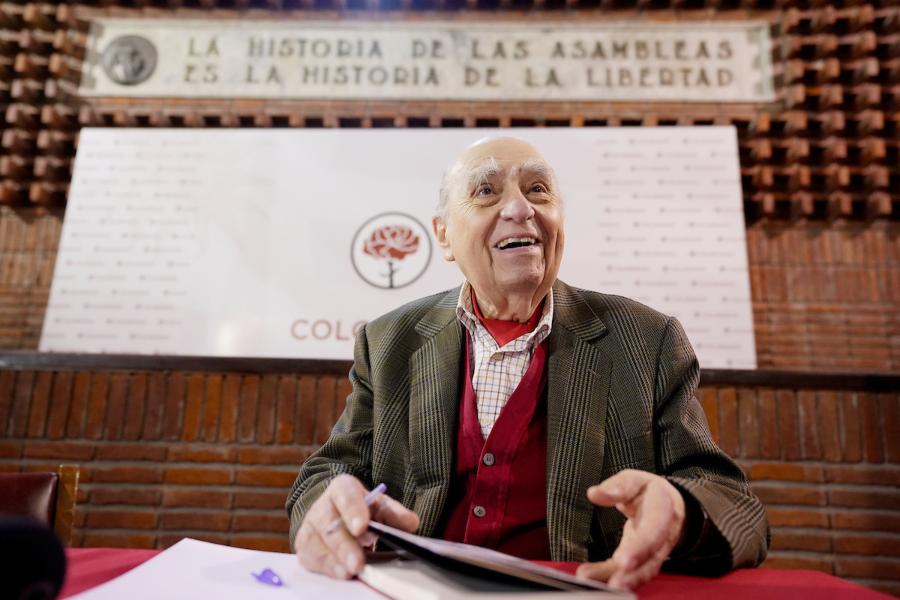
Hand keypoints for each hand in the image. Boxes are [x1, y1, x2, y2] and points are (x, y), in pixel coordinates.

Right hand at [294, 475, 419, 578]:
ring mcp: (310, 525)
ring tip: (351, 571)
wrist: (338, 515)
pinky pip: (311, 557)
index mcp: (343, 488)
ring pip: (318, 542)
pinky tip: (340, 573)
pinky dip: (327, 567)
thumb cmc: (362, 510)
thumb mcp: (380, 507)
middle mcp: (322, 504)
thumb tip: (411, 522)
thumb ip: (395, 514)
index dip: (353, 510)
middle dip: (345, 545)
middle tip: (358, 562)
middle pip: (330, 523)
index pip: (345, 494)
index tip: (362, 527)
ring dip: (336, 559)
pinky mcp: (305, 545)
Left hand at [576, 469, 685, 589]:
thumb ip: (617, 487)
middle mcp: (663, 536)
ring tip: (597, 584)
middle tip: (614, 582)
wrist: (668, 504)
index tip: (621, 560)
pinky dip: (610, 577)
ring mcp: (654, 552)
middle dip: (634, 572)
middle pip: (652, 557)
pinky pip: (629, 572)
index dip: (640, 547)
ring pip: (643, 571)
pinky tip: (592, 577)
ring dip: (623, 580)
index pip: (654, 530)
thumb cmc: (648, 492)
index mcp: (663, 510)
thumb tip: (595, 494)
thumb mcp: (634, 480)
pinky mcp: (641, 561)